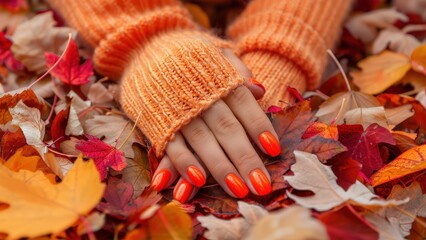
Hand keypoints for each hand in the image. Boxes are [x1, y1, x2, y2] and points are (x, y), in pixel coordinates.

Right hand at [150, 50, 280, 202]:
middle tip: (261, 185)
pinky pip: (172, 145)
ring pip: (203, 141)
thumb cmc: (189, 55)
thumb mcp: (216, 53)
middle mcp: (200, 95)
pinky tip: (198, 182)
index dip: (259, 127)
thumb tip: (260, 90)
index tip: (274, 150)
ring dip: (220, 167)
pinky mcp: (158, 121)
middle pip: (227, 129)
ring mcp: (178, 110)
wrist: (145, 45)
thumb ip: (237, 71)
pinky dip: (185, 163)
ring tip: (238, 189)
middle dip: (245, 158)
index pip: (244, 104)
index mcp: (219, 78)